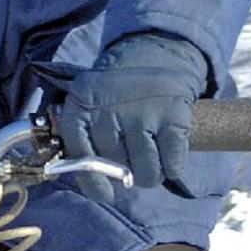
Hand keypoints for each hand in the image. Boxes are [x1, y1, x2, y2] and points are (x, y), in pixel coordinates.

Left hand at [58, 34, 207, 200]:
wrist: (153, 57)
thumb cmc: (116, 95)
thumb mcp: (89, 104)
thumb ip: (85, 139)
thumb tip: (100, 185)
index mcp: (81, 103)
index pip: (78, 152)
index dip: (90, 180)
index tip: (105, 194)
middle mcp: (109, 108)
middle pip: (117, 167)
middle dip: (126, 172)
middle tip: (133, 157)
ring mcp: (142, 112)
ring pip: (146, 173)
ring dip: (150, 174)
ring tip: (149, 156)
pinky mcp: (173, 116)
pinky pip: (172, 165)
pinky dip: (172, 166)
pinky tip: (167, 150)